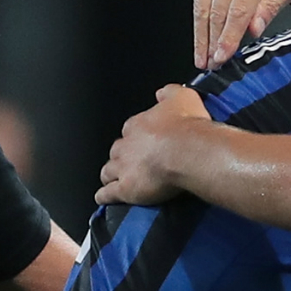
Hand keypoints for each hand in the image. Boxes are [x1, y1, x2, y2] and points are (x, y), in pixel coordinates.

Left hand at [96, 84, 209, 204]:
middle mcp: (127, 145)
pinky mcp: (125, 188)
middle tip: (132, 161)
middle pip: (117, 150)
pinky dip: (104, 196)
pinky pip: (108, 193)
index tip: (145, 140)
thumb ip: (170, 93)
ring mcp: (123, 167)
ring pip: (108, 170)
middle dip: (122, 155)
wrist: (188, 151)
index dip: (137, 136)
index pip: (131, 129)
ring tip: (114, 180)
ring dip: (110, 175)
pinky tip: (103, 198)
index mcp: (138, 124)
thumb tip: (163, 92)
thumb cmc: (188, 126)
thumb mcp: (183, 97)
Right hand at [193, 0, 290, 69]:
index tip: (222, 59)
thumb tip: (253, 30)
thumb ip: (274, 4)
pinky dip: (199, 16)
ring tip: (202, 56)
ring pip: (202, 3)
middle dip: (211, 41)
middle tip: (211, 65)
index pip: (238, 11)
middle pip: (216, 10)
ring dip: (200, 33)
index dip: (228, 38)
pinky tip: (201, 33)